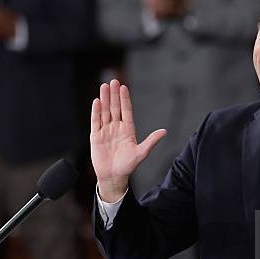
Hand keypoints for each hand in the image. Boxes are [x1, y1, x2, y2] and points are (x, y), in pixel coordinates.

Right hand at [90, 79, 165, 201]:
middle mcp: (116, 128)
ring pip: (105, 112)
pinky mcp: (95, 136)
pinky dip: (95, 111)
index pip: (126, 111)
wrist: (113, 177)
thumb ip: (151, 141)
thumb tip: (164, 131)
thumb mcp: (141, 153)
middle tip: (113, 81)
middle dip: (114, 95)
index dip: (125, 99)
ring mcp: (106, 131)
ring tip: (104, 86)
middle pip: (115, 108)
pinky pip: (95, 121)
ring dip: (105, 99)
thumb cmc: (127, 166)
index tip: (124, 87)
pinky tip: (96, 101)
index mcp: (128, 130)